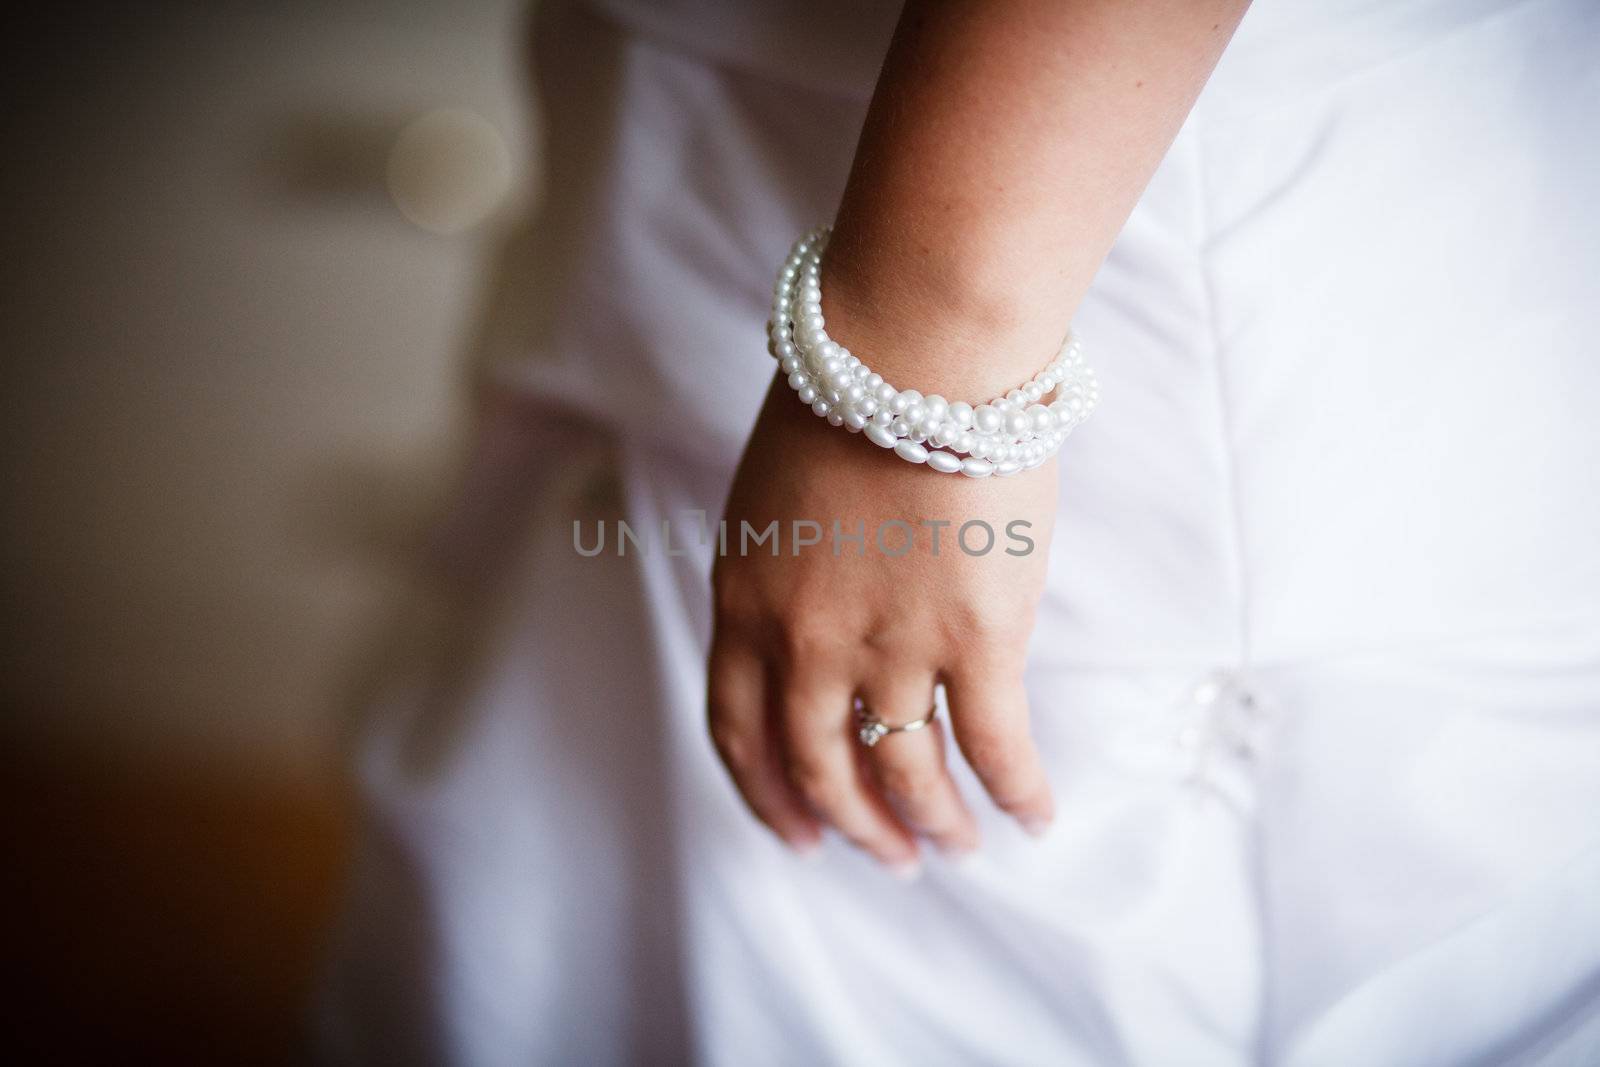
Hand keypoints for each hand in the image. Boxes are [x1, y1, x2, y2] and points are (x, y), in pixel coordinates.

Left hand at [708, 376, 1056, 871]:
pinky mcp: (977, 638)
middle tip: (887, 855)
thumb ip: (781, 573)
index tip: (797, 831)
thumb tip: (814, 622)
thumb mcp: (769, 492)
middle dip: (853, 824)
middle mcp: (806, 642)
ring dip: (933, 823)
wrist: (917, 350)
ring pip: (906, 771)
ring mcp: (890, 646)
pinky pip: (995, 745)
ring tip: (955, 847)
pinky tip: (1034, 816)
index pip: (740, 729)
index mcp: (746, 601)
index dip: (768, 794)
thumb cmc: (848, 393)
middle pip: (819, 765)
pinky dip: (1015, 793)